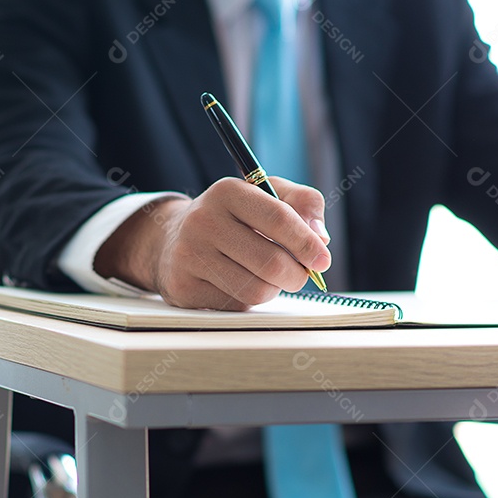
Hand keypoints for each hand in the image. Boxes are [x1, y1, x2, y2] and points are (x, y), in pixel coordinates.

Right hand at [95, 178, 330, 309]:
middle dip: (297, 275)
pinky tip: (240, 283)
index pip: (278, 218)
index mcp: (227, 191)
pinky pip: (236, 305)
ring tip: (268, 276)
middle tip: (301, 275)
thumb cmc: (233, 217)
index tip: (323, 260)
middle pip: (271, 262)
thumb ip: (303, 204)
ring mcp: (189, 256)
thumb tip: (320, 238)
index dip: (307, 243)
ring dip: (273, 289)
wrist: (174, 239)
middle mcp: (203, 220)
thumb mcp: (267, 195)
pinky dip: (249, 300)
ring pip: (255, 290)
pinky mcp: (183, 287)